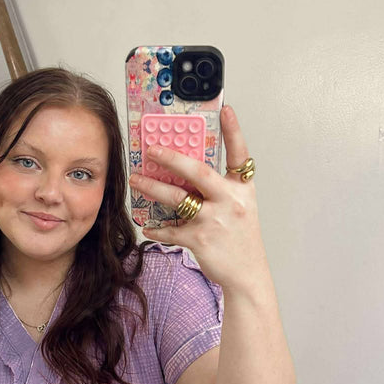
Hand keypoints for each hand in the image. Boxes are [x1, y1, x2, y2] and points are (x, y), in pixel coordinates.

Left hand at [129, 105, 269, 293]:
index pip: (240, 155)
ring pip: (177, 199)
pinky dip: (157, 229)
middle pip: (198, 172)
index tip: (226, 109)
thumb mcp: (239, 208)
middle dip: (172, 158)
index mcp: (242, 190)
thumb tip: (187, 176)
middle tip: (152, 150)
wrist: (247, 274)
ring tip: (136, 181)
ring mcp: (215, 220)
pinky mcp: (200, 239)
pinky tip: (147, 226)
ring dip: (153, 188)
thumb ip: (219, 190)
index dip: (234, 131)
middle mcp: (230, 201)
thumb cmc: (241, 240)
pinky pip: (171, 230)